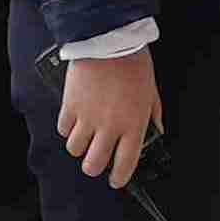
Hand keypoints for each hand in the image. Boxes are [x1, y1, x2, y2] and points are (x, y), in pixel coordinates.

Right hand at [56, 47, 161, 186]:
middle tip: (95, 160)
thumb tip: (156, 131)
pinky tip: (74, 121)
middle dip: (94, 167)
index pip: (125, 165)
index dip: (119, 177)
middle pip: (94, 164)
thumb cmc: (133, 64)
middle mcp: (109, 127)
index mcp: (133, 125)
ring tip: (84, 138)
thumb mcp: (151, 92)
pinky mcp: (70, 106)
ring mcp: (88, 118)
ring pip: (75, 150)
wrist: (109, 40)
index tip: (116, 180)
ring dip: (79, 147)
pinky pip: (63, 129)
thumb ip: (152, 116)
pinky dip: (67, 129)